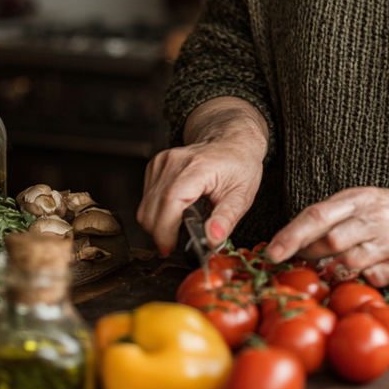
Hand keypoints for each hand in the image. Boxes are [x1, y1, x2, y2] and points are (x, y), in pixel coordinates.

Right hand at [137, 97, 266, 256]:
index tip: (169, 248)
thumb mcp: (242, 195)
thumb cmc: (239, 165)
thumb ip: (226, 219)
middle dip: (161, 233)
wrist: (231, 140)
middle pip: (151, 208)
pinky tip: (178, 207)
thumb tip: (213, 240)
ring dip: (159, 223)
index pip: (170, 202)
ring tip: (183, 220)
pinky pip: (146, 198)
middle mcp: (175, 162)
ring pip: (145, 206)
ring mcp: (162, 161)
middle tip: (179, 241)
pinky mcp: (155, 165)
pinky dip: (158, 210)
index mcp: (198, 167)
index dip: (164, 230)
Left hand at [266, 185, 388, 288]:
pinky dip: (360, 281)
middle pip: (329, 241)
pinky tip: (362, 274)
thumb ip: (335, 215)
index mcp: (359, 197)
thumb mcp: (366, 200)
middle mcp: (373, 217)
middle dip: (308, 257)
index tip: (271, 253)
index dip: (291, 235)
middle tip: (296, 266)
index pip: (317, 215)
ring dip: (332, 272)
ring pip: (347, 263)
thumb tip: (297, 240)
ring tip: (328, 272)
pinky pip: (371, 279)